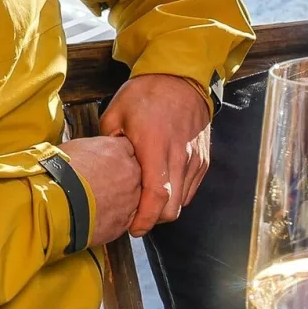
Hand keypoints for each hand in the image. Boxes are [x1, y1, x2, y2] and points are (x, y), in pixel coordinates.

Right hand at [59, 136, 140, 246]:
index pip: (126, 149)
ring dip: (119, 199)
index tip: (105, 164)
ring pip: (132, 197)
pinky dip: (115, 217)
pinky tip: (98, 216)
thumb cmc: (56, 174)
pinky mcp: (126, 219)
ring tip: (96, 202)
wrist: (54, 203)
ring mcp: (131, 197)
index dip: (114, 158)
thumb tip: (87, 155)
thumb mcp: (73, 148)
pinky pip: (127, 217)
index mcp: (117, 149)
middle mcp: (130, 172)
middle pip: (133, 173)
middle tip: (99, 185)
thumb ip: (91, 150)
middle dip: (120, 179)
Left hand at [100, 73, 211, 235]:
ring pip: (183, 200)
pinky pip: (191, 188)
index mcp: (156, 147)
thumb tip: (104, 168)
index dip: (146, 219)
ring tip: (147, 201)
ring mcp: (194, 160)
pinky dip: (177, 194)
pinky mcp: (203, 160)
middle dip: (155, 219)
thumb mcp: (115, 114)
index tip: (133, 229)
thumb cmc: (147, 94)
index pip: (156, 195)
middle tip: (137, 218)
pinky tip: (162, 186)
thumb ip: (110, 146)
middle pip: (173, 207)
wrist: (182, 79)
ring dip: (166, 207)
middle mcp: (180, 157)